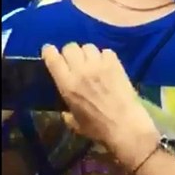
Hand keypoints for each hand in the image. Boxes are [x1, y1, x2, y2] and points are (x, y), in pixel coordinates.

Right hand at [41, 43, 159, 165]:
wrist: (125, 125)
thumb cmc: (99, 128)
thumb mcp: (76, 124)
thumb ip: (67, 114)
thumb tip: (65, 112)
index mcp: (67, 85)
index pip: (53, 59)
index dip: (49, 52)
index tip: (49, 52)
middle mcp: (81, 70)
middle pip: (70, 47)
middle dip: (69, 53)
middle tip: (74, 62)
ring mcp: (99, 65)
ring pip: (88, 46)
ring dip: (87, 54)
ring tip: (91, 63)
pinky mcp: (115, 63)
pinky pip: (105, 51)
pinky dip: (104, 57)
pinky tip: (106, 66)